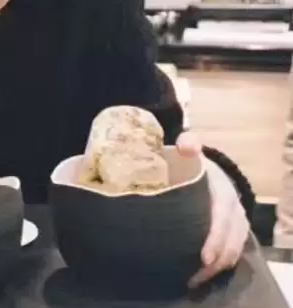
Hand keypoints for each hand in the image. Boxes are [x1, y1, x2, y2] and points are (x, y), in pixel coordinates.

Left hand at [176, 132, 249, 287]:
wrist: (210, 169)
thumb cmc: (195, 163)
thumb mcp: (191, 150)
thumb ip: (189, 144)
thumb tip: (185, 145)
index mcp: (223, 191)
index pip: (223, 218)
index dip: (215, 238)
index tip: (203, 256)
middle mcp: (234, 210)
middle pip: (230, 240)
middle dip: (215, 259)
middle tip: (195, 274)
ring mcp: (236, 223)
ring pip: (234, 250)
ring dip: (217, 268)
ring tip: (194, 279)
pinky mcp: (234, 232)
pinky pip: (233, 252)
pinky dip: (221, 266)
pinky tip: (201, 275)